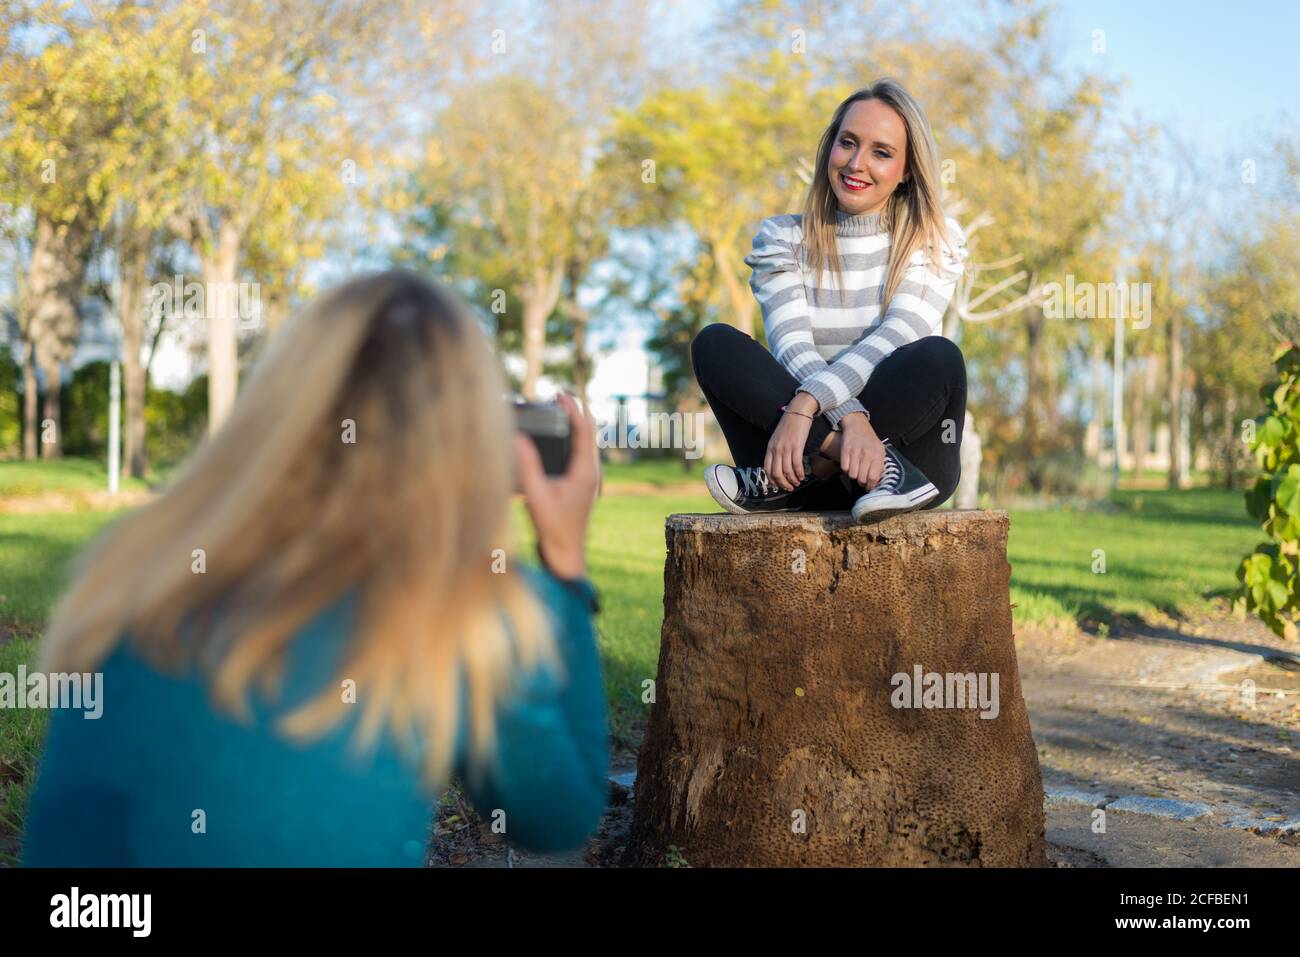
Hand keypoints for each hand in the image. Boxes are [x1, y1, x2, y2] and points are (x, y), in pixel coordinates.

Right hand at [514, 393, 599, 578]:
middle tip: (557, 396)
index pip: (584, 431)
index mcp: (586, 472)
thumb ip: (527, 466)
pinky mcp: (582, 483)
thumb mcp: (536, 495)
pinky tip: (559, 436)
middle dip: (574, 412)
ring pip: (586, 442)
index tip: (560, 396)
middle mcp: (592, 472)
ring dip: (574, 424)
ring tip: (557, 409)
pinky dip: (571, 438)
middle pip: (588, 432)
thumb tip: (518, 438)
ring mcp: (589, 478)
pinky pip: (581, 452)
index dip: (573, 410)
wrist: (566, 552)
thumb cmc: (553, 527)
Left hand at [764, 392, 817, 490]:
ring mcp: (786, 447)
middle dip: (783, 483)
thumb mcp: (778, 437)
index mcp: (770, 447)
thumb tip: (780, 463)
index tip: (778, 486)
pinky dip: (799, 473)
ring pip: (787, 471)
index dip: (772, 480)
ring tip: (797, 483)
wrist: (798, 411)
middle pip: (776, 473)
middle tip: (790, 488)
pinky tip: (802, 476)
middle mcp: (776, 449)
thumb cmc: (790, 424)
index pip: (767, 468)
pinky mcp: (797, 446)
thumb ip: (776, 449)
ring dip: (792, 480)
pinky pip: (797, 465)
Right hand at [838, 413, 886, 488]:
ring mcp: (855, 452)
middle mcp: (866, 454)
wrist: (857, 425)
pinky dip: (847, 470)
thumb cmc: (870, 441)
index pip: (873, 477)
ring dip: (854, 476)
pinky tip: (850, 466)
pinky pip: (844, 468)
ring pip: (852, 475)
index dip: (871, 485)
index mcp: (878, 455)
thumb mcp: (880, 450)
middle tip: (862, 480)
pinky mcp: (845, 451)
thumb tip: (876, 482)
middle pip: (862, 478)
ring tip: (856, 472)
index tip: (869, 487)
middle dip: (862, 482)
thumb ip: (880, 465)